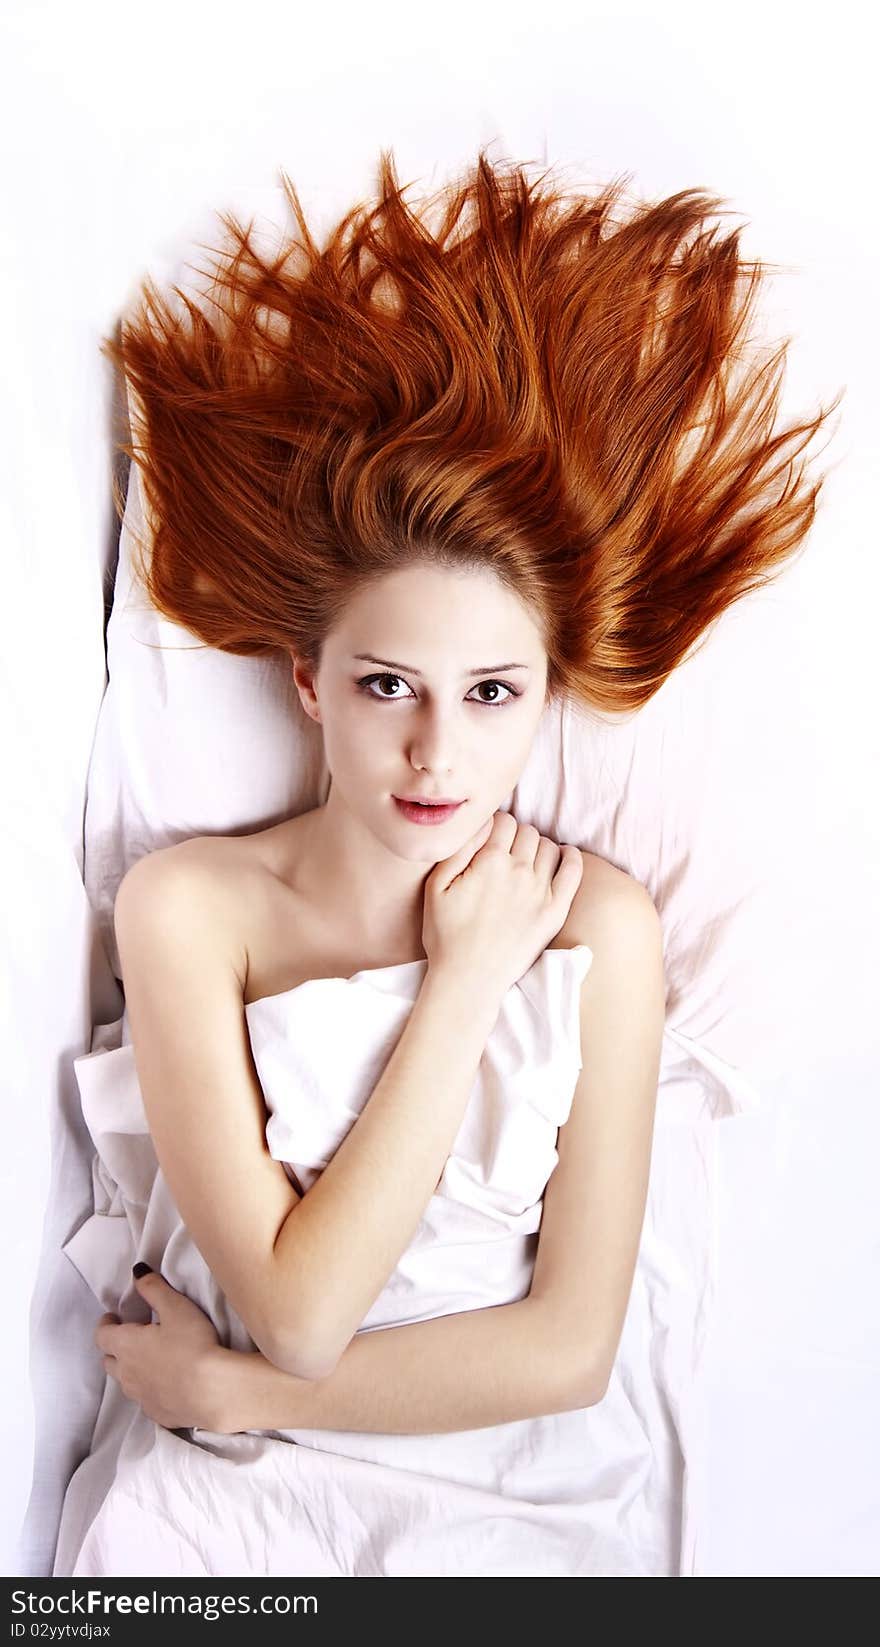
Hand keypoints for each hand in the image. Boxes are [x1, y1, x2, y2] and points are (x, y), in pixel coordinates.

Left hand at [94, 1268, 224, 1431]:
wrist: (212, 1391)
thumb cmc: (193, 1344)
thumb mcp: (175, 1307)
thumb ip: (153, 1288)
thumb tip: (137, 1271)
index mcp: (126, 1345)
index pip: (102, 1335)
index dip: (106, 1324)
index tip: (113, 1317)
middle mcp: (126, 1374)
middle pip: (108, 1360)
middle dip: (114, 1347)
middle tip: (129, 1337)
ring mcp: (140, 1397)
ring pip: (125, 1382)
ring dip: (130, 1369)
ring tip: (148, 1360)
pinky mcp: (156, 1414)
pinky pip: (144, 1400)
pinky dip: (148, 1389)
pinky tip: (165, 1384)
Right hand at [421, 810, 583, 999]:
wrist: (469, 980)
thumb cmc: (445, 935)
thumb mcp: (435, 887)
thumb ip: (458, 849)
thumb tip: (481, 824)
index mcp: (489, 862)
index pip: (503, 821)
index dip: (495, 826)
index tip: (489, 840)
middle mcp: (519, 871)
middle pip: (527, 832)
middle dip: (515, 836)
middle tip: (505, 852)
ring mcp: (540, 891)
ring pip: (547, 847)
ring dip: (536, 847)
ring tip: (525, 859)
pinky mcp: (554, 911)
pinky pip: (573, 871)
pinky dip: (570, 857)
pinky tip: (562, 856)